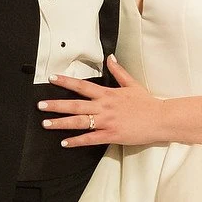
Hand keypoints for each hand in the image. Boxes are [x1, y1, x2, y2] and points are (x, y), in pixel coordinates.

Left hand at [40, 58, 164, 147]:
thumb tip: (110, 58)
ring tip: (46, 124)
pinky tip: (65, 143)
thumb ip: (118, 71)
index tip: (52, 79)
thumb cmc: (147, 103)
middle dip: (56, 105)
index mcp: (108, 94)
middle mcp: (104, 107)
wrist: (160, 119)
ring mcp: (107, 122)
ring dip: (61, 123)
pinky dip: (77, 141)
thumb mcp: (132, 84)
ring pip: (79, 122)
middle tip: (40, 105)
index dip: (66, 82)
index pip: (82, 86)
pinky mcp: (111, 135)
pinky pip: (90, 139)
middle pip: (75, 105)